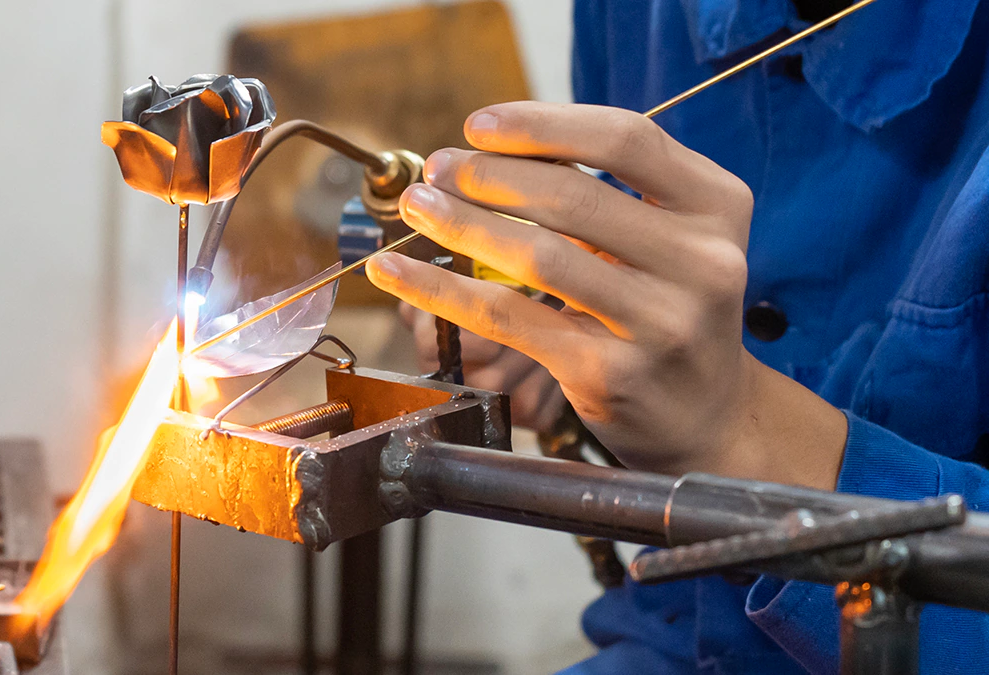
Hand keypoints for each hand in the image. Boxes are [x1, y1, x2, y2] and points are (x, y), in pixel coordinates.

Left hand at [367, 102, 845, 488]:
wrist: (708, 417)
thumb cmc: (668, 311)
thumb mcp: (667, 240)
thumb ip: (602, 194)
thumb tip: (490, 154)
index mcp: (716, 206)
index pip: (623, 139)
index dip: (541, 124)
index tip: (478, 125)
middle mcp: (701, 261)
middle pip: (574, 196)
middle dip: (489, 175)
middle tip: (439, 170)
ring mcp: (659, 322)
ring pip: (538, 256)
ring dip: (462, 224)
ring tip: (419, 208)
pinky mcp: (611, 373)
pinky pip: (509, 318)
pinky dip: (443, 289)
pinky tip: (399, 271)